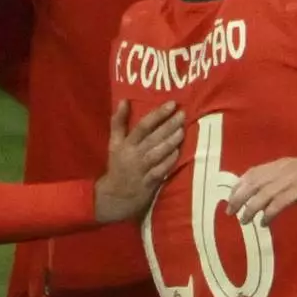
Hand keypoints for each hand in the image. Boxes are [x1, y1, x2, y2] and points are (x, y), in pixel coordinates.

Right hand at [95, 100, 184, 222]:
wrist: (114, 197)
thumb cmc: (117, 166)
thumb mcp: (114, 143)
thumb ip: (118, 122)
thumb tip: (124, 100)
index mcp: (125, 144)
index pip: (142, 126)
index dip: (157, 114)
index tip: (171, 104)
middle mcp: (133, 155)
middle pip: (152, 138)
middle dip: (168, 125)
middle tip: (182, 114)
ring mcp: (141, 170)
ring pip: (157, 153)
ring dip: (170, 142)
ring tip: (182, 130)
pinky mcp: (149, 183)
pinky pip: (160, 171)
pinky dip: (168, 162)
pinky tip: (178, 153)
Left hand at [226, 156, 296, 226]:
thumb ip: (283, 178)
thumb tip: (267, 192)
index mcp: (281, 163)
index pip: (252, 172)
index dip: (239, 185)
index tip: (230, 198)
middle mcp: (282, 169)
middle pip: (253, 183)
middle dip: (239, 198)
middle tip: (229, 212)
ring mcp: (291, 179)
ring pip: (262, 194)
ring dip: (250, 208)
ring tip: (244, 221)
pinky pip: (278, 203)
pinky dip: (268, 214)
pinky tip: (264, 223)